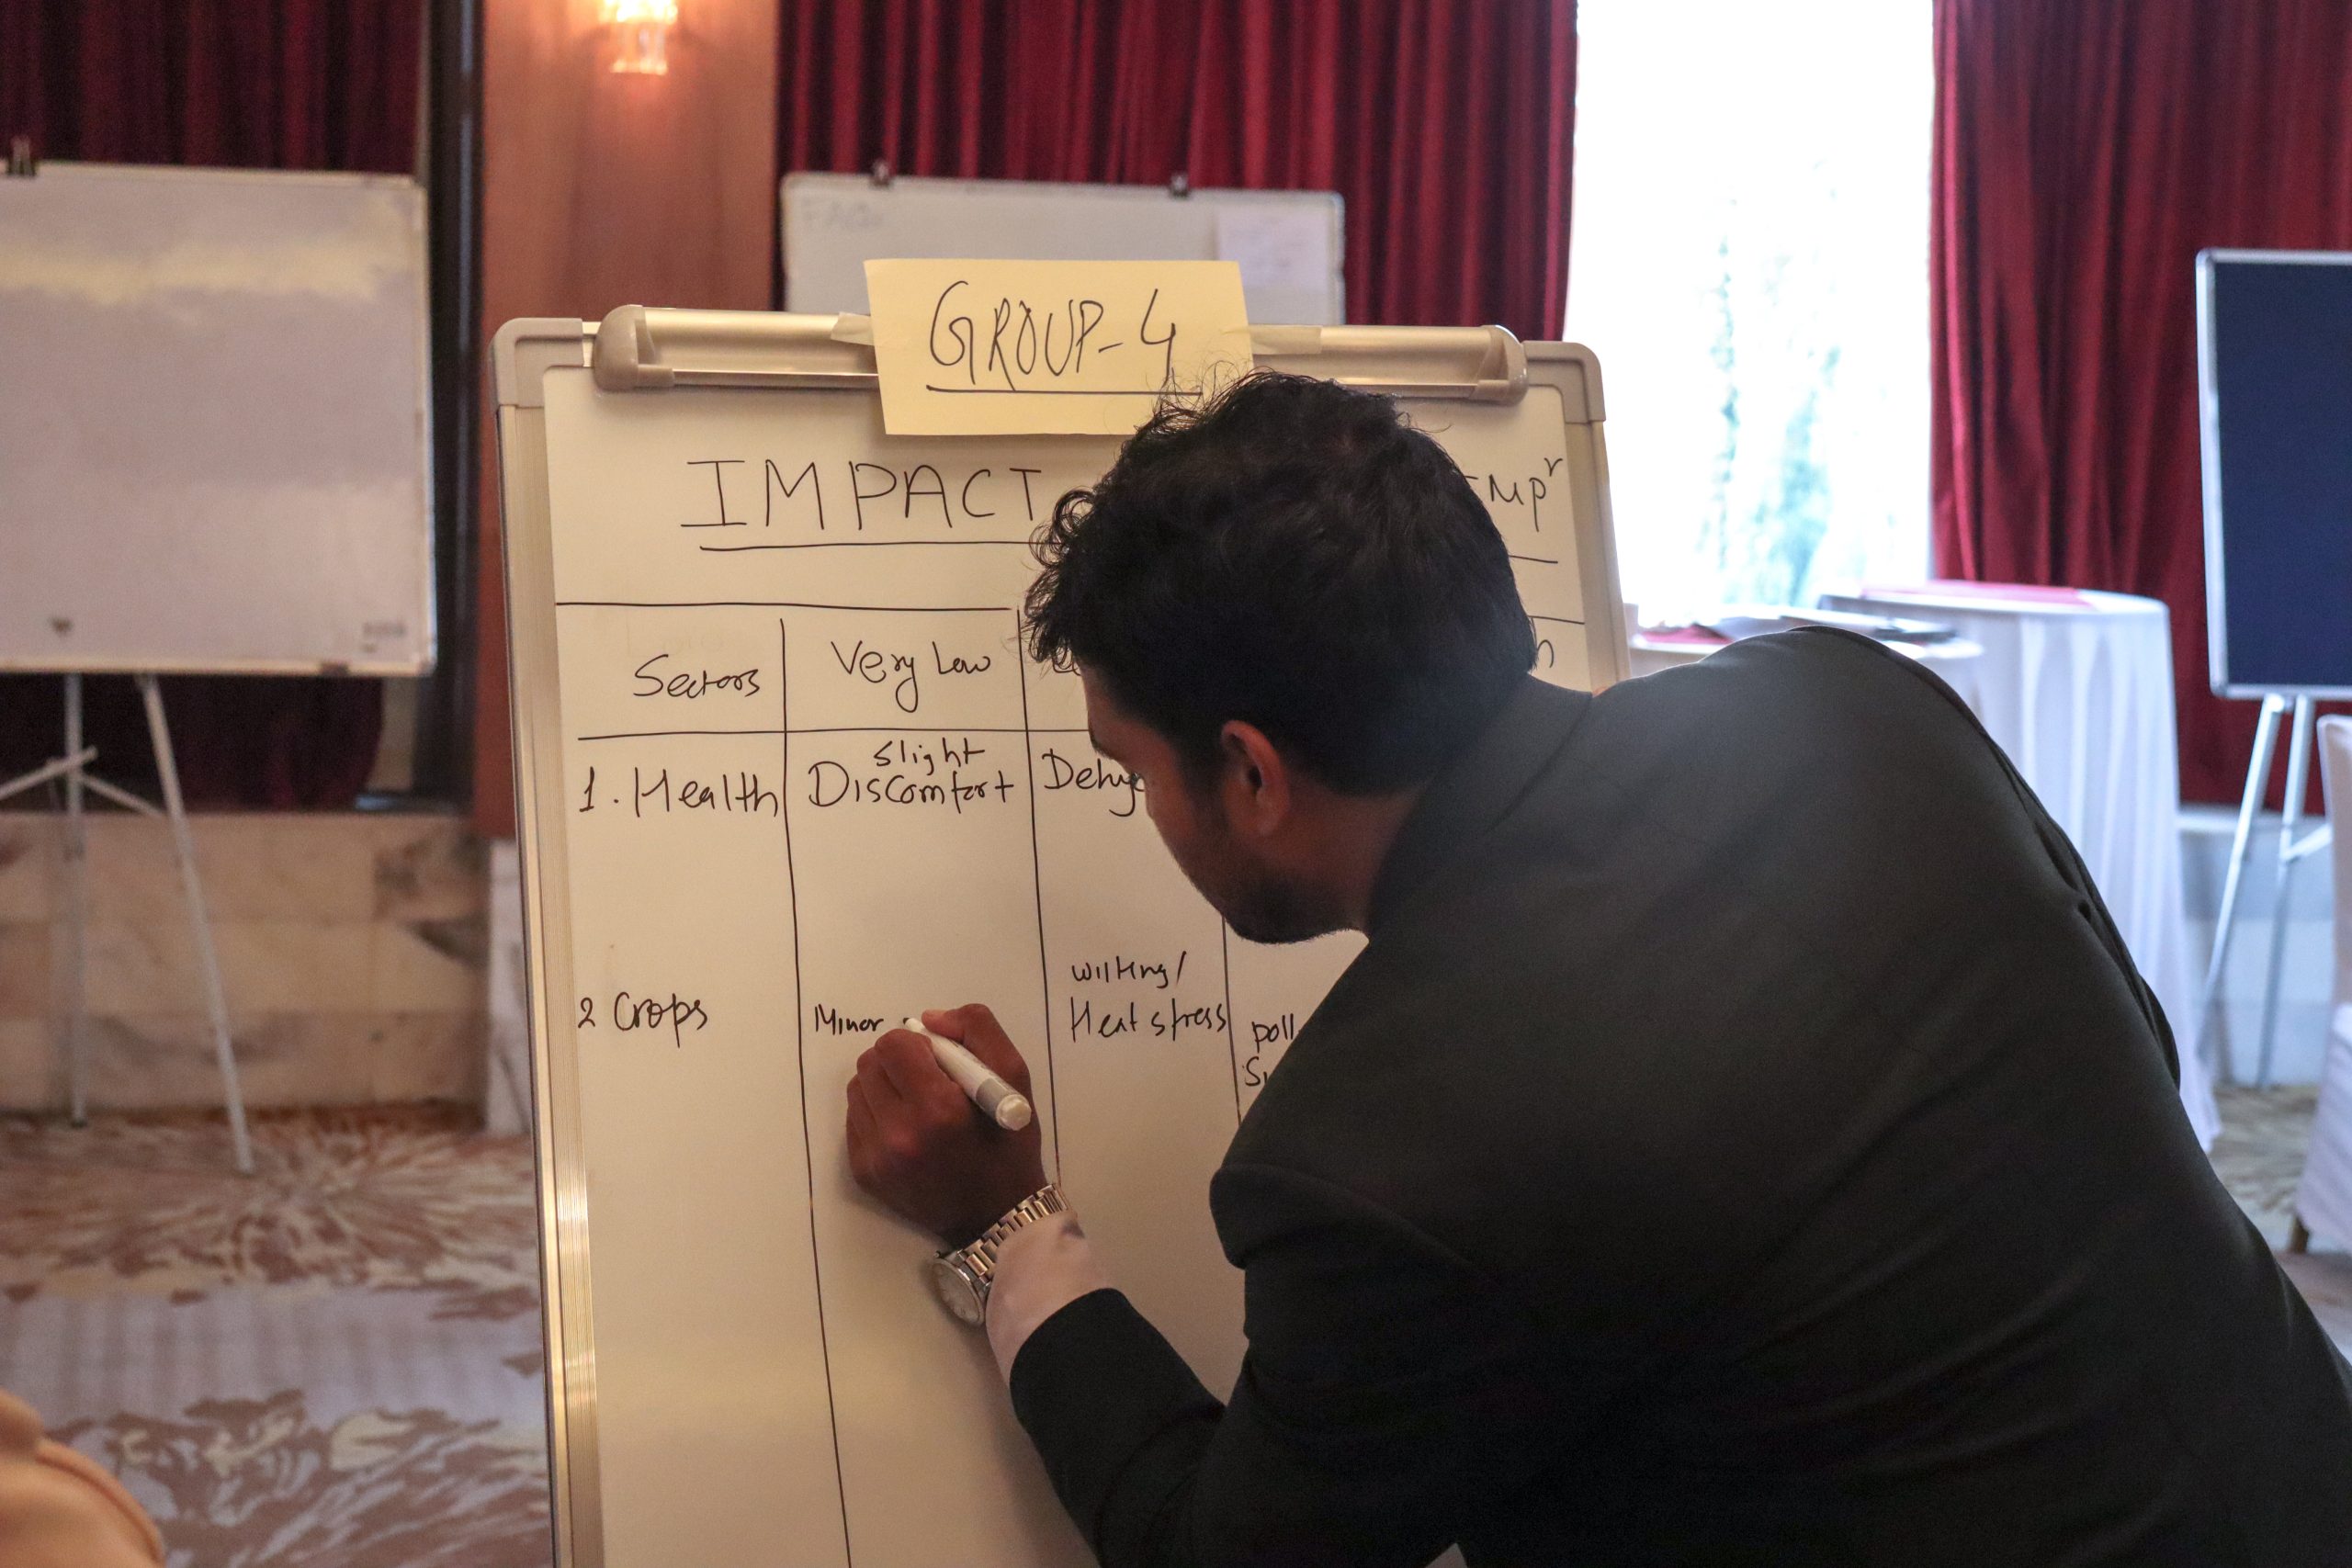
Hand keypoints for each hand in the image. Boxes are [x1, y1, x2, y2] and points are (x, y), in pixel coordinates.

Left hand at [845, 1003, 1047, 1248]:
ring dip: (883, 1086)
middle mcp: (899, 1134)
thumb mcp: (1015, 1077)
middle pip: (869, 1063)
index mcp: (937, 1108)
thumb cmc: (1008, 1145)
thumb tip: (928, 1020)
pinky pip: (854, 1121)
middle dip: (896, 1062)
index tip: (937, 1060)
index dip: (916, 1043)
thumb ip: (977, 1030)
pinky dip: (876, 1115)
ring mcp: (876, 1158)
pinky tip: (905, 1129)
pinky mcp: (864, 1174)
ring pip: (857, 1090)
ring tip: (915, 1105)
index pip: (893, 1045)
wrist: (997, 1216)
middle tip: (925, 1080)